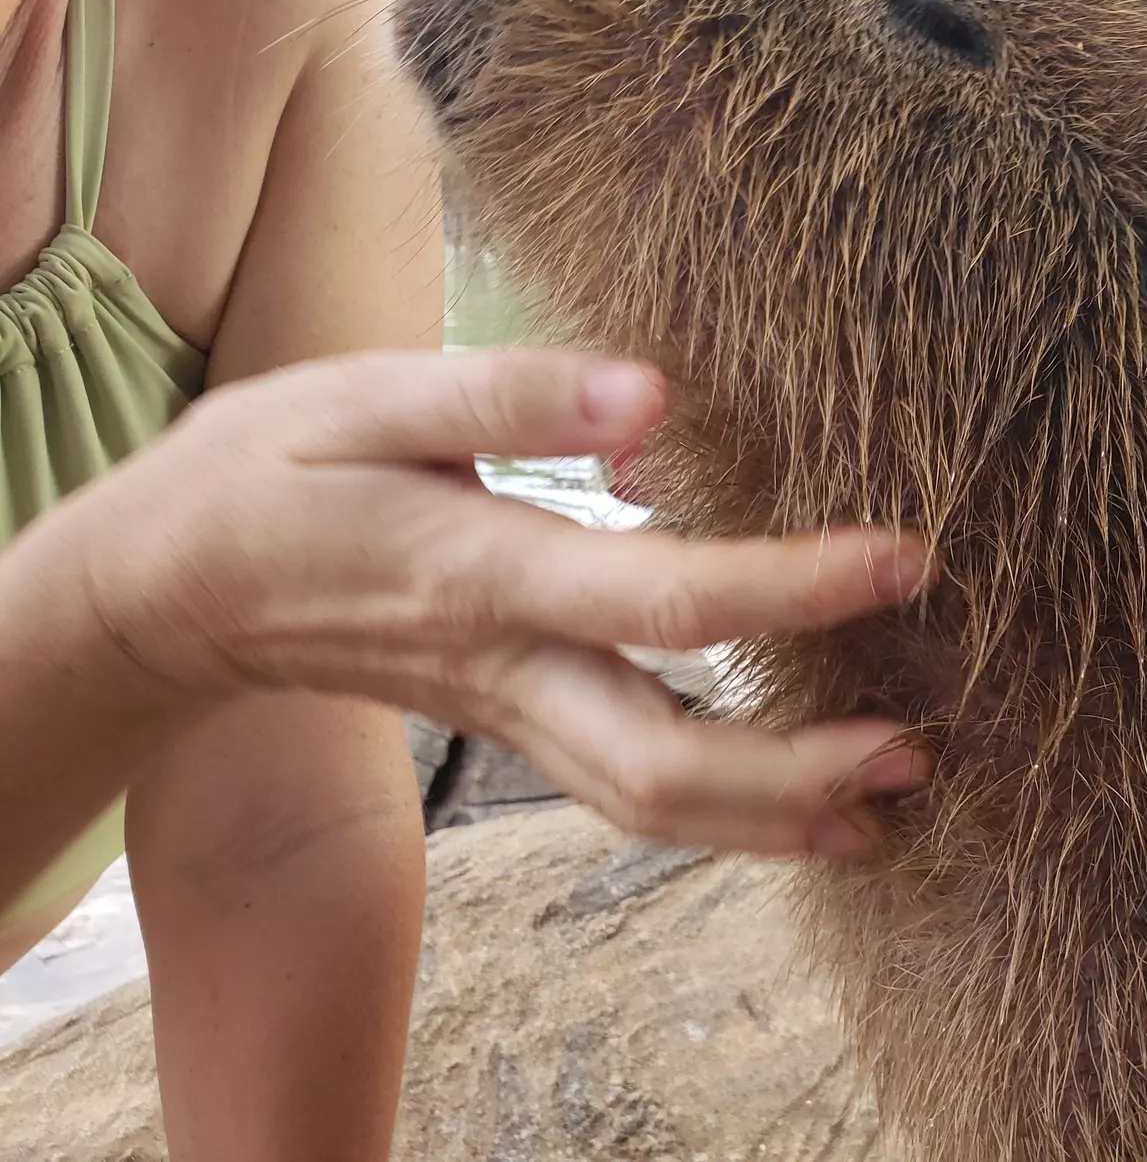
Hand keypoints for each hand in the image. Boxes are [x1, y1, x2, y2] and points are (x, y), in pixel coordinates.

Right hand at [15, 349, 932, 858]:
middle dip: (797, 773)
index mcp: (484, 574)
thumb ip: (512, 388)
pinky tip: (798, 808)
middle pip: (664, 766)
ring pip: (648, 805)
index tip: (901, 560)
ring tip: (888, 806)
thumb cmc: (270, 469)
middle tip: (916, 749)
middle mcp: (506, 669)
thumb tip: (655, 393)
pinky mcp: (512, 725)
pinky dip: (721, 815)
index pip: (662, 603)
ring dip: (773, 819)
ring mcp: (508, 715)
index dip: (788, 589)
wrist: (170, 586)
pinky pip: (624, 793)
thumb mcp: (366, 394)